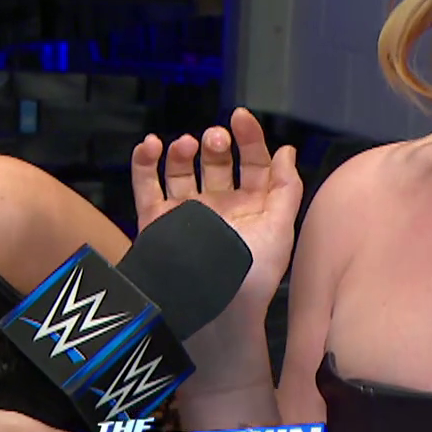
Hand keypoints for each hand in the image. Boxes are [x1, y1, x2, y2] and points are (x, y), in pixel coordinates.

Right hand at [131, 108, 303, 326]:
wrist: (215, 313)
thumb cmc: (253, 277)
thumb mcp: (280, 230)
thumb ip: (286, 188)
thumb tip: (286, 150)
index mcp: (252, 205)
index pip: (252, 162)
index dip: (248, 137)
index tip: (240, 118)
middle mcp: (219, 205)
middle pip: (216, 161)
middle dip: (215, 143)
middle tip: (213, 140)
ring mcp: (187, 212)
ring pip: (181, 169)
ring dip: (182, 150)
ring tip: (185, 146)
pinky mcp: (157, 221)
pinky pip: (147, 185)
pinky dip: (145, 163)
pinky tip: (150, 146)